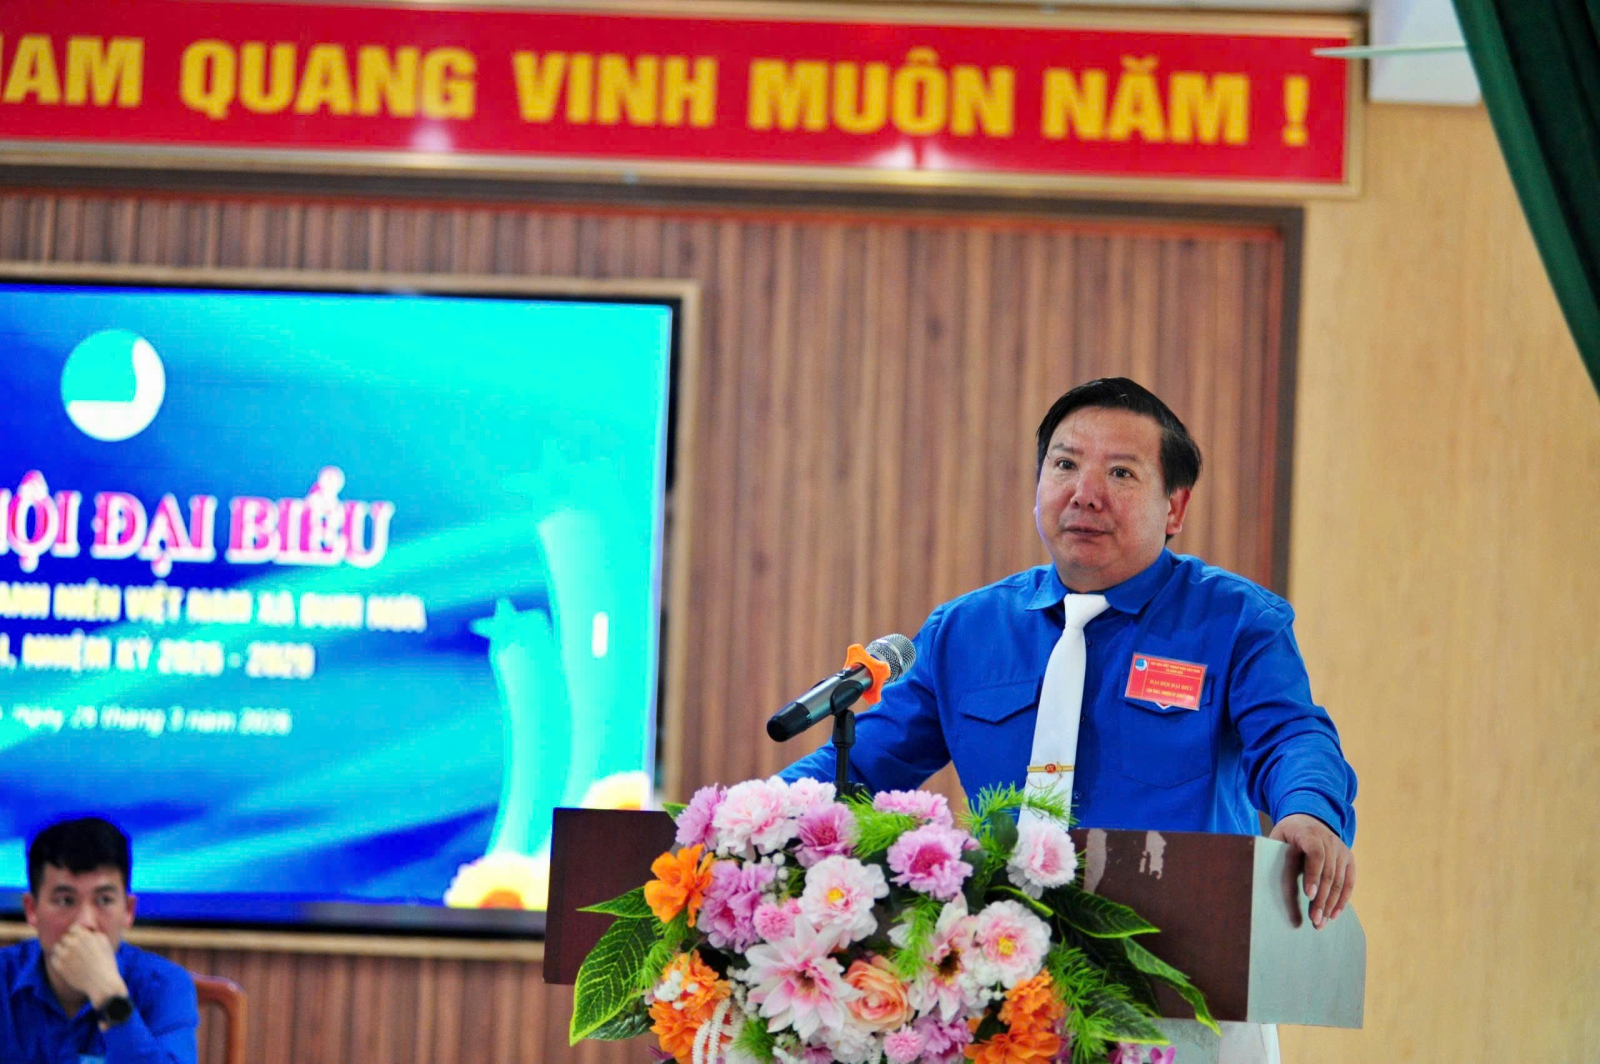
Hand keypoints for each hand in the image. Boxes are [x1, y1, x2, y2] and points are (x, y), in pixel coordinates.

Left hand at [47, 926, 127, 1007]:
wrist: (102, 982)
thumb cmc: (106, 962)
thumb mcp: (105, 943)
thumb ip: (94, 934)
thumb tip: (87, 931)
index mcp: (85, 936)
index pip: (73, 928)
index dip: (76, 933)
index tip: (79, 939)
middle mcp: (73, 943)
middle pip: (64, 938)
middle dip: (69, 942)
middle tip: (75, 950)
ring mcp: (65, 955)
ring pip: (57, 947)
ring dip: (62, 950)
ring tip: (68, 956)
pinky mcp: (60, 966)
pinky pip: (54, 958)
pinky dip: (58, 960)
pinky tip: (65, 964)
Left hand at [1269, 813, 1354, 929]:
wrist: (1309, 819)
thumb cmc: (1288, 833)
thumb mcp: (1278, 836)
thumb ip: (1275, 852)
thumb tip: (1265, 876)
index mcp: (1309, 833)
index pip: (1315, 854)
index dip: (1313, 875)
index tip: (1309, 895)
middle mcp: (1329, 841)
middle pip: (1329, 873)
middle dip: (1322, 899)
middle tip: (1314, 919)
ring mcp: (1341, 850)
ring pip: (1339, 881)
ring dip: (1331, 904)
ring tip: (1321, 922)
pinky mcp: (1349, 859)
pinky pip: (1349, 882)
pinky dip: (1342, 899)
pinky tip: (1334, 914)